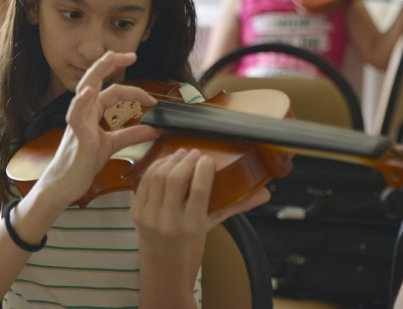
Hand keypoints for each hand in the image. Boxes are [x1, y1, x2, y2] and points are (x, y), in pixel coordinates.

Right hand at [34, 51, 159, 206]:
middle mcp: (83, 111)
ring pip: (85, 89)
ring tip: (110, 58)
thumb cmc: (81, 164)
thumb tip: (154, 129)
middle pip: (95, 78)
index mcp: (91, 112)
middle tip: (130, 54)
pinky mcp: (76, 135)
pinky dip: (81, 102)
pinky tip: (88, 92)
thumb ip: (131, 135)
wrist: (65, 185)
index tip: (153, 100)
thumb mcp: (111, 146)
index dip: (135, 92)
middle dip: (111, 63)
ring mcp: (77, 121)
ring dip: (97, 72)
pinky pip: (75, 115)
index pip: (113, 91)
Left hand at [131, 149, 269, 251]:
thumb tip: (266, 193)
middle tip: (194, 152)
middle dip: (186, 160)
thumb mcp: (215, 220)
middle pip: (176, 180)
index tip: (207, 158)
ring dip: (171, 160)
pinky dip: (156, 166)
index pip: (199, 191)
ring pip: (159, 177)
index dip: (203, 169)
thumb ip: (238, 205)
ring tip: (181, 153)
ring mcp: (150, 217)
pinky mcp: (136, 211)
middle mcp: (170, 223)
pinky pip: (145, 181)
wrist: (163, 251)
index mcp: (193, 225)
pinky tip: (166, 161)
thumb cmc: (192, 231)